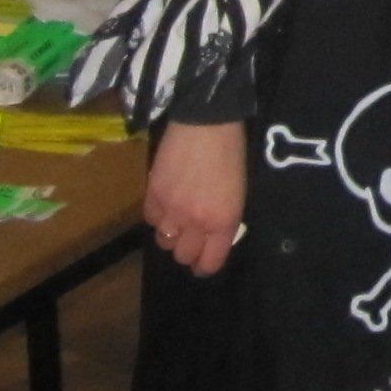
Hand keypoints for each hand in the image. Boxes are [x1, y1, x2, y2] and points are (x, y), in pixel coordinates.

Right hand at [145, 120, 247, 275]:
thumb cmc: (232, 153)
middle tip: (190, 238)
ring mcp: (172, 210)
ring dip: (171, 235)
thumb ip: (224, 219)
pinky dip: (158, 217)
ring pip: (164, 241)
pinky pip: (151, 220)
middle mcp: (195, 222)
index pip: (209, 262)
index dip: (204, 266)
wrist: (206, 124)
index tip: (203, 263)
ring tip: (177, 220)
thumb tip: (212, 235)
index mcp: (222, 222)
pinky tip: (166, 204)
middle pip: (182, 256)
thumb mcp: (239, 193)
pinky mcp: (153, 195)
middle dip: (187, 250)